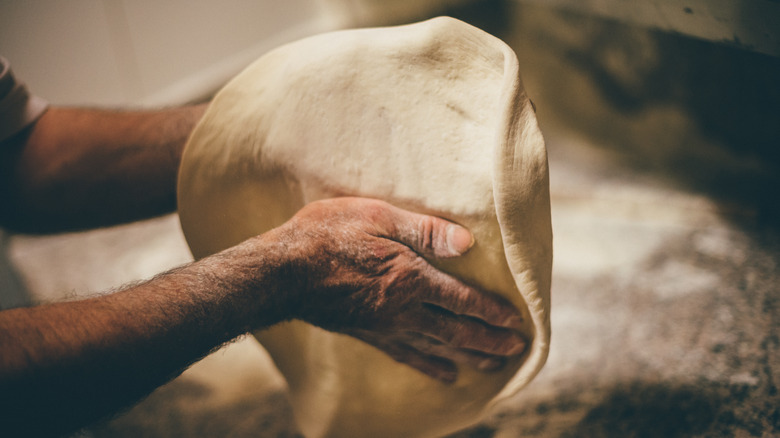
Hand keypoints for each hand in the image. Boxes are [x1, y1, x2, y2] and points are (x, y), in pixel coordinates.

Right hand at [275, 197, 526, 382]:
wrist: (283, 273)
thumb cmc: (328, 235)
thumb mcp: (377, 217)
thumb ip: (424, 231)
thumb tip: (468, 242)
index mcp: (411, 277)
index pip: (463, 300)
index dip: (492, 311)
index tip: (517, 322)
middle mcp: (404, 308)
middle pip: (457, 330)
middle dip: (490, 340)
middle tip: (518, 350)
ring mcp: (386, 326)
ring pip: (437, 347)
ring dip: (469, 356)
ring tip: (495, 366)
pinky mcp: (368, 335)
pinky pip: (407, 355)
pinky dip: (430, 366)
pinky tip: (444, 374)